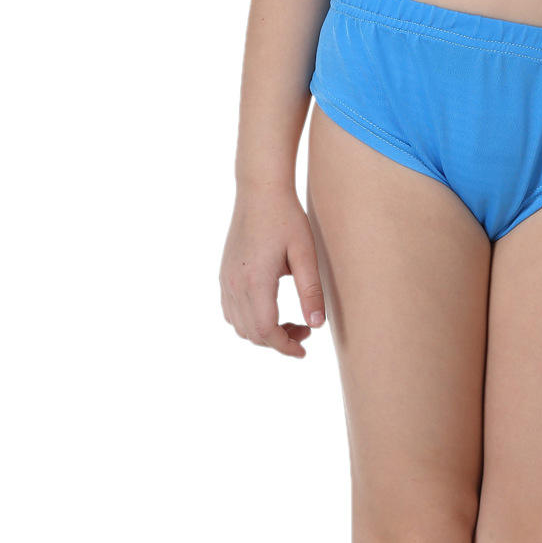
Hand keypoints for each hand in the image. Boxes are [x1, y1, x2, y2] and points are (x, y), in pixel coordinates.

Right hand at [219, 185, 326, 358]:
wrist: (259, 191)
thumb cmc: (287, 218)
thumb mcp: (305, 254)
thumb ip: (311, 291)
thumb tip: (316, 326)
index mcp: (256, 281)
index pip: (266, 330)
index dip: (285, 347)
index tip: (304, 351)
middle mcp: (235, 284)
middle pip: (252, 333)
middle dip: (278, 341)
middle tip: (305, 332)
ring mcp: (226, 279)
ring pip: (239, 325)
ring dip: (263, 333)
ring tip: (290, 323)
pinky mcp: (224, 274)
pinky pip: (231, 311)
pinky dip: (249, 321)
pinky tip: (269, 311)